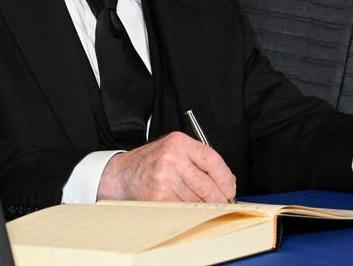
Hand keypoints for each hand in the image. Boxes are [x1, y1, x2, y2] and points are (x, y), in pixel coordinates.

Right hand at [97, 132, 235, 202]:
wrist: (122, 173)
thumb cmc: (152, 161)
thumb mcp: (175, 150)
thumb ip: (200, 160)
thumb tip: (227, 182)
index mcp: (180, 143)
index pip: (213, 161)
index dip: (226, 179)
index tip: (230, 188)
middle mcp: (172, 159)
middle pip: (208, 185)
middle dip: (219, 198)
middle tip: (221, 202)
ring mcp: (165, 178)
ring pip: (198, 200)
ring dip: (202, 205)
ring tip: (196, 200)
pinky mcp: (159, 196)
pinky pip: (184, 208)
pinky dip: (188, 210)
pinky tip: (183, 203)